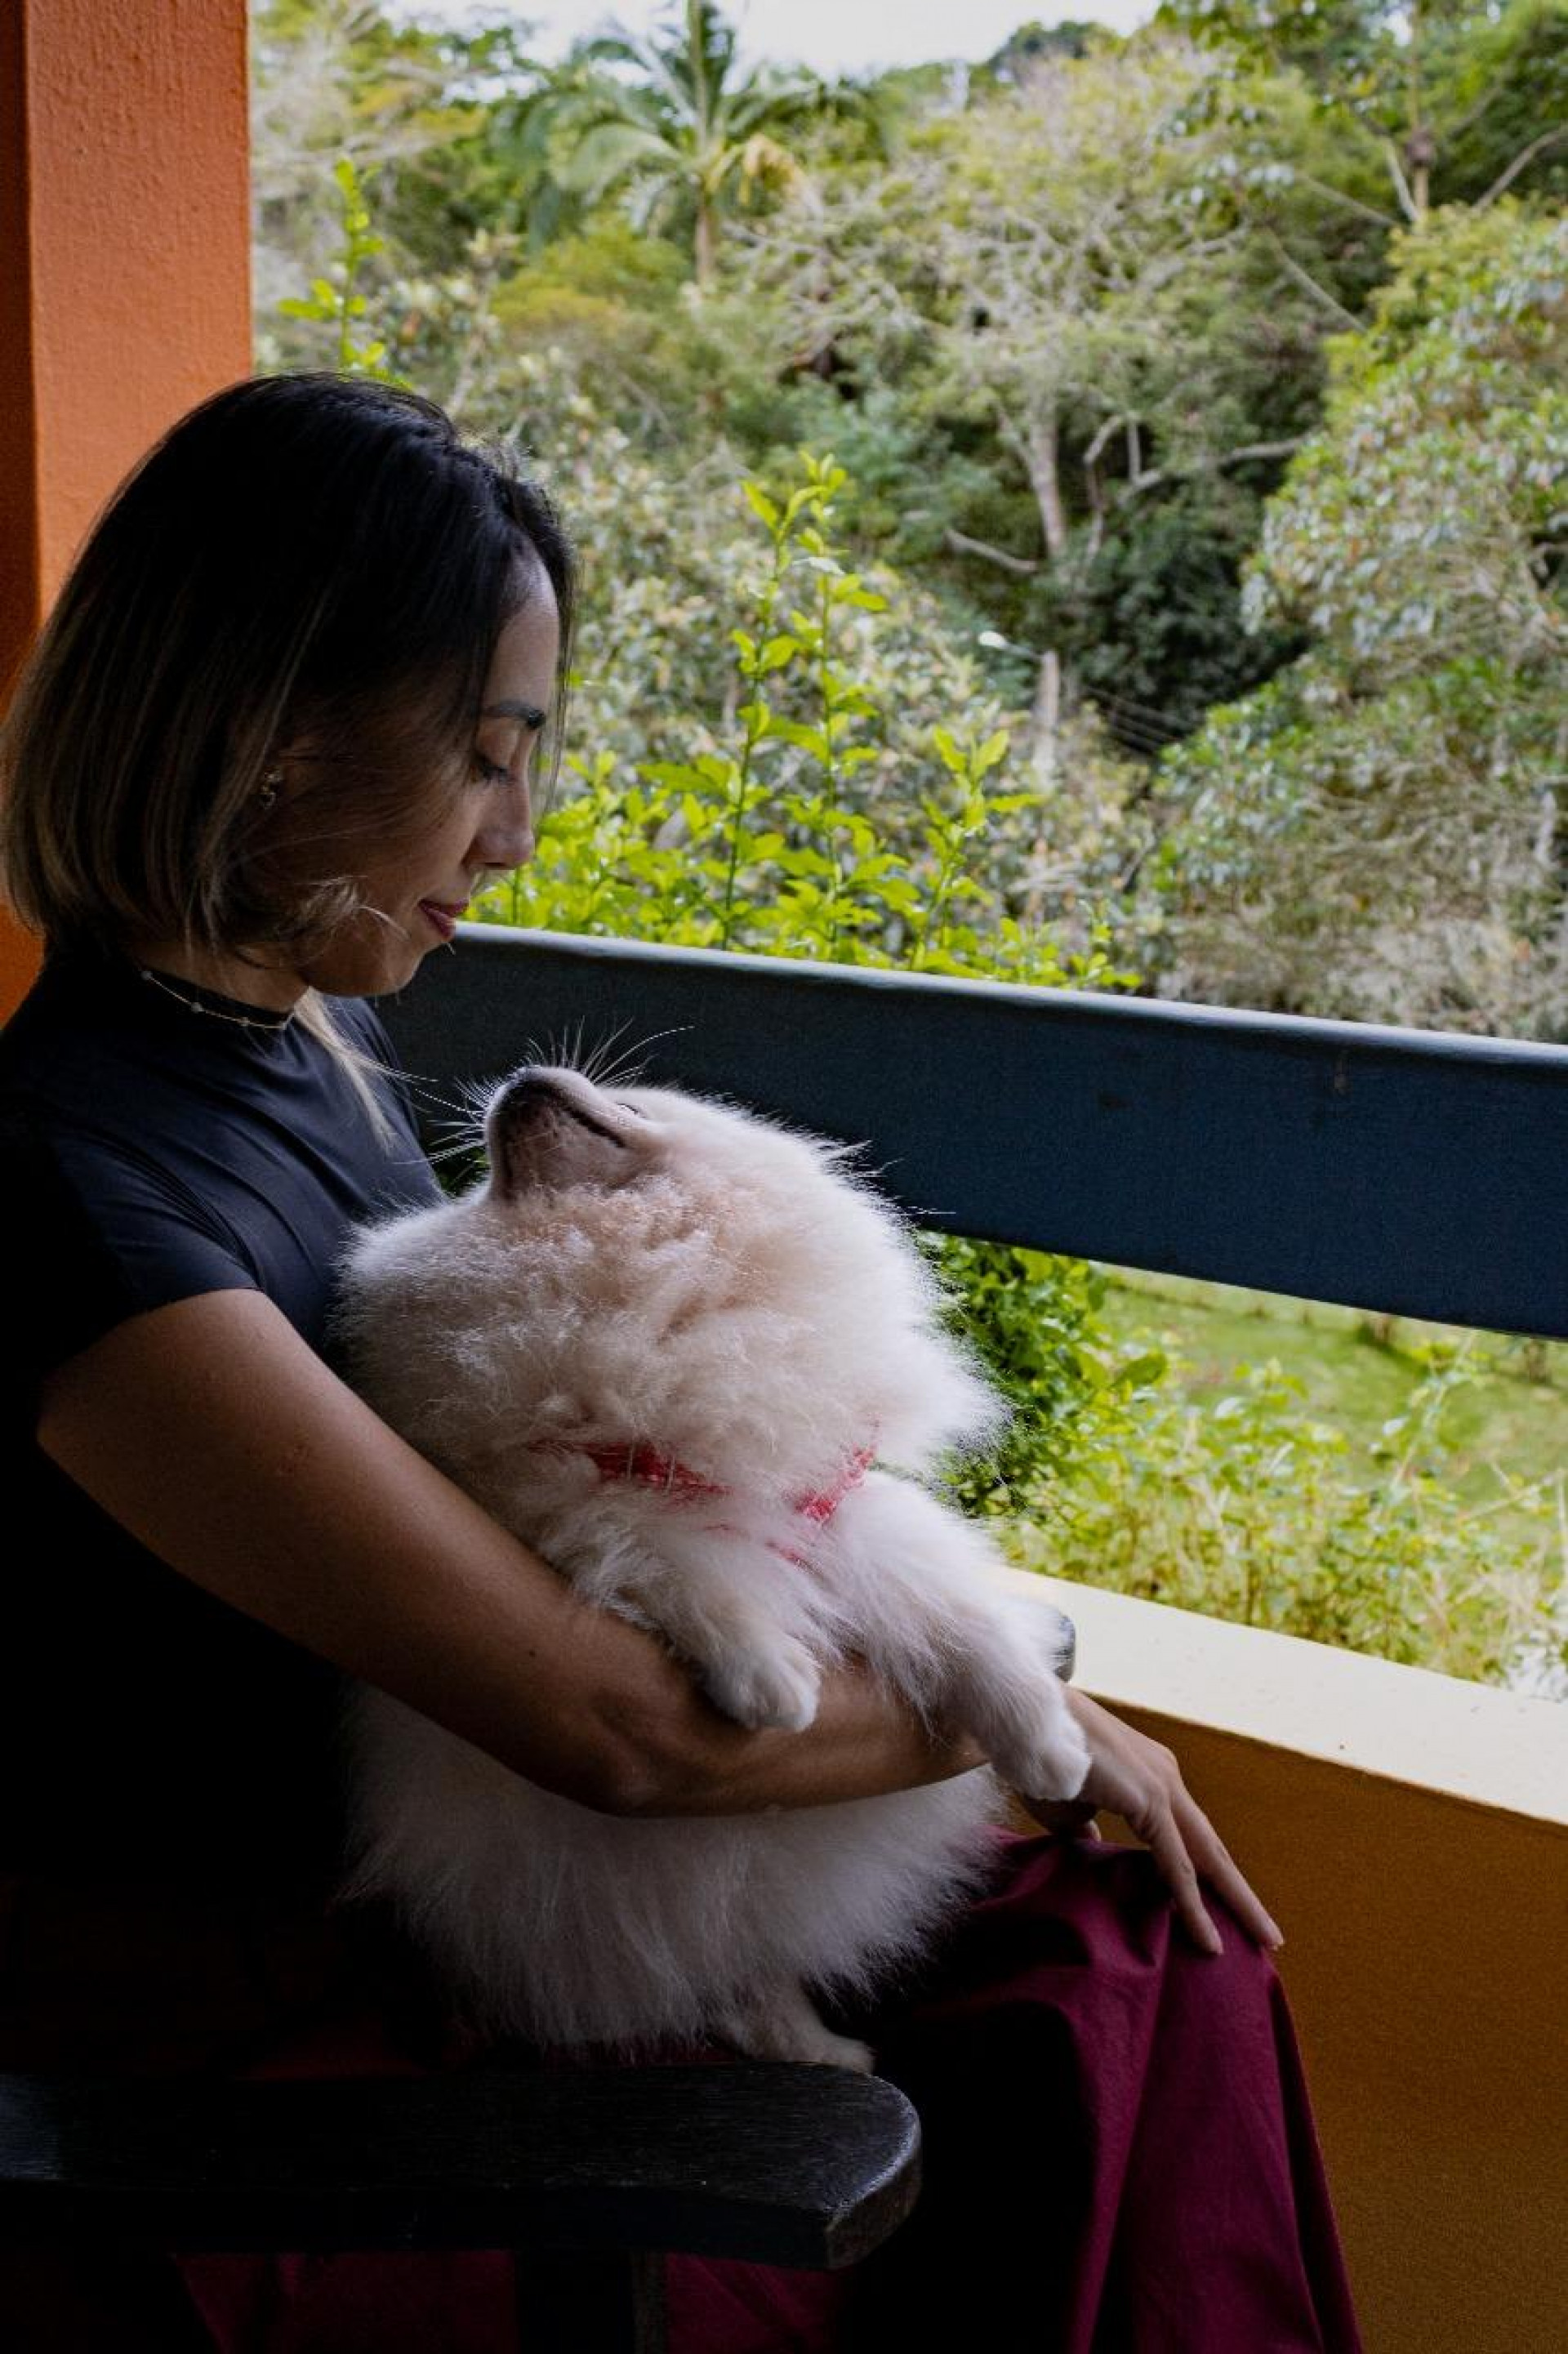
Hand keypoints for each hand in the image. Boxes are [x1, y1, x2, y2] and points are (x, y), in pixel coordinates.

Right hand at [1017, 1690, 1283, 1959]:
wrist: (1027, 1724)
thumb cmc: (1041, 1762)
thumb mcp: (1070, 1809)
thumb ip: (1087, 1831)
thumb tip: (1094, 1850)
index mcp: (1152, 1777)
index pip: (1189, 1836)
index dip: (1208, 1874)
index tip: (1225, 1909)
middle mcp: (1167, 1778)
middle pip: (1213, 1848)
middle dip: (1241, 1895)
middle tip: (1271, 1936)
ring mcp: (1163, 1786)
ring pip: (1208, 1857)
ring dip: (1236, 1903)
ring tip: (1265, 1941)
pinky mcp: (1150, 1800)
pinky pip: (1177, 1864)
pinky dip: (1193, 1903)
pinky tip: (1207, 1938)